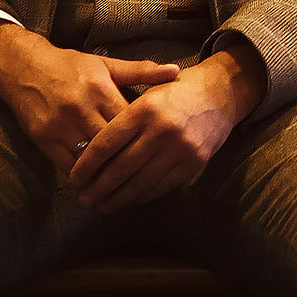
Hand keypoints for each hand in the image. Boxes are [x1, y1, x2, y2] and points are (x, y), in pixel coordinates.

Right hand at [0, 22, 179, 173]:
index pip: (129, 121)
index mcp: (100, 89)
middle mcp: (80, 109)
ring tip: (125, 188)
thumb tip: (176, 71)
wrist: (24, 67)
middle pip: (111, 143)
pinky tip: (96, 183)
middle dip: (127, 159)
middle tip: (147, 175)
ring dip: (106, 173)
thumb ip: (141, 71)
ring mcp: (60, 126)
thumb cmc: (71, 66)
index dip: (144, 137)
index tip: (160, 149)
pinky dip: (83, 174)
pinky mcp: (43, 139)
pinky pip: (67, 164)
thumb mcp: (106, 64)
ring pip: (89, 158)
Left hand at [71, 43, 266, 212]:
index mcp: (145, 108)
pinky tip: (129, 200)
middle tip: (83, 199)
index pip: (106, 143)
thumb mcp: (147, 92)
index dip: (86, 164)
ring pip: (140, 182)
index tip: (75, 177)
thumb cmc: (176, 91)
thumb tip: (89, 150)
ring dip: (117, 198)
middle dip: (98, 187)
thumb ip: (122, 116)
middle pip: (120, 168)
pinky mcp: (194, 162)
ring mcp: (179, 147)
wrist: (221, 93)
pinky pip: (161, 186)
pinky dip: (142, 196)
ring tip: (102, 205)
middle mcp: (161, 129)